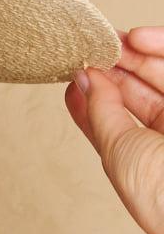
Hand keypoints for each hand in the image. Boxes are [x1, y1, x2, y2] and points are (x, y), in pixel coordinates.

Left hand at [65, 26, 163, 233]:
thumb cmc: (160, 195)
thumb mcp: (117, 151)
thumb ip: (100, 112)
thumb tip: (83, 80)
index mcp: (144, 158)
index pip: (115, 116)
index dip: (96, 90)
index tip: (78, 69)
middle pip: (142, 90)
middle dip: (118, 65)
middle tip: (97, 45)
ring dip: (139, 52)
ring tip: (116, 39)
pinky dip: (163, 47)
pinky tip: (140, 39)